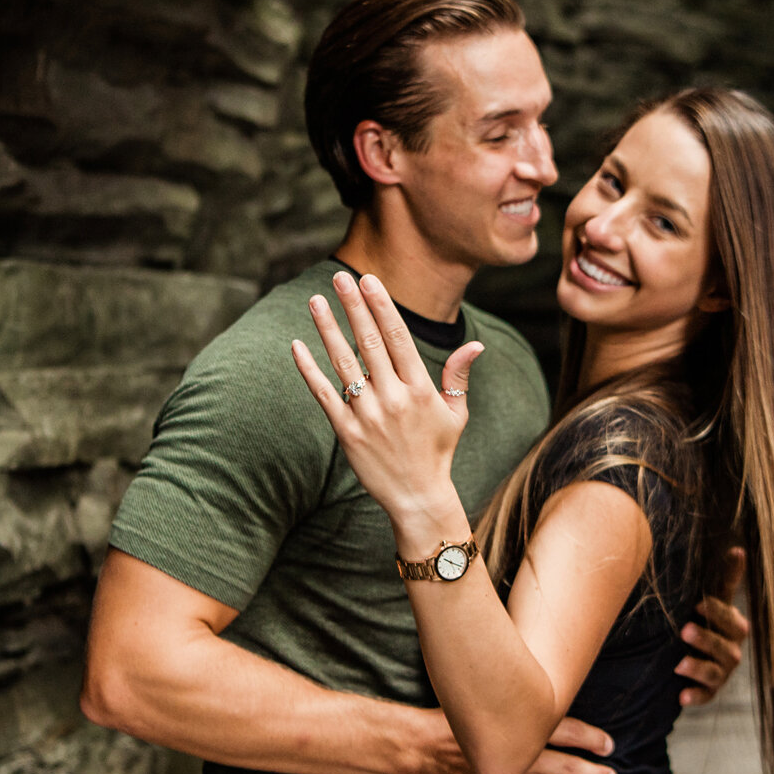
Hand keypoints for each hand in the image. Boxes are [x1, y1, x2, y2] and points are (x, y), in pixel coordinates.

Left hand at [291, 271, 479, 535]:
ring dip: (328, 329)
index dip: (381, 306)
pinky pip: (324, 394)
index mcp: (420, 388)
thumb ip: (458, 377)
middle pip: (370, 342)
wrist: (417, 497)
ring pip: (344, 363)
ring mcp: (368, 415)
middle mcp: (394, 397)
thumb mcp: (456, 414)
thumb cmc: (437, 452)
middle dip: (353, 305)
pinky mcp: (347, 432)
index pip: (398, 337)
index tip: (369, 281)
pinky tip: (298, 345)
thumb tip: (475, 346)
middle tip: (339, 276)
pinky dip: (309, 370)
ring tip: (315, 301)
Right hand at [417, 713, 617, 773]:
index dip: (589, 738)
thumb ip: (518, 712)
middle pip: (565, 764)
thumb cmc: (456, 725)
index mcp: (516, 729)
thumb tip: (549, 709)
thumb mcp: (488, 707)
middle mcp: (515, 755)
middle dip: (592, 773)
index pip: (562, 730)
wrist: (423, 748)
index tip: (608, 745)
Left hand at [678, 546, 748, 706]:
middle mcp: (731, 650)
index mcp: (733, 626)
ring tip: (678, 664)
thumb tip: (738, 549)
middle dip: (706, 639)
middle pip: (726, 648)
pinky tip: (681, 695)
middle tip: (684, 630)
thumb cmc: (704, 619)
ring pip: (716, 673)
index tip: (698, 604)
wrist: (688, 650)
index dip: (717, 612)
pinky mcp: (708, 691)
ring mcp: (721, 673)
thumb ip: (725, 580)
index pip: (731, 620)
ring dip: (699, 668)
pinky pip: (705, 696)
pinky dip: (695, 696)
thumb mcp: (713, 599)